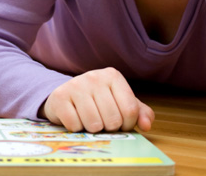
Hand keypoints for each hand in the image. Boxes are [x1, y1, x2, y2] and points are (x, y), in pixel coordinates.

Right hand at [40, 68, 154, 132]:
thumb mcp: (120, 103)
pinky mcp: (59, 97)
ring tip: (88, 119)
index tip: (120, 123)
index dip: (127, 124)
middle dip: (108, 128)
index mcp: (112, 76)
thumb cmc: (96, 102)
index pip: (130, 110)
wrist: (64, 97)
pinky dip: (76, 128)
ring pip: (94, 124)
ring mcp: (75, 85)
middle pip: (113, 119)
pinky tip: (74, 117)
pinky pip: (75, 125)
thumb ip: (138, 113)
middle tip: (101, 121)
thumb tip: (146, 125)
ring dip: (92, 129)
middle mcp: (94, 76)